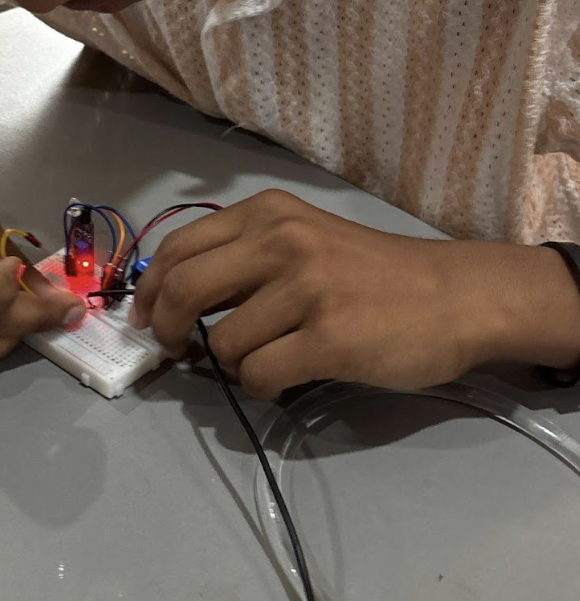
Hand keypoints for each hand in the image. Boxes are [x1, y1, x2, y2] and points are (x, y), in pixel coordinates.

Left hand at [130, 190, 579, 397]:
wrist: (455, 297)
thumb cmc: (375, 272)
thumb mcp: (304, 238)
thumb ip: (246, 256)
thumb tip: (175, 299)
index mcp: (268, 213)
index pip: (179, 247)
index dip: (150, 288)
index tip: (145, 316)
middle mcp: (281, 241)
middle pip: (183, 289)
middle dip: (165, 327)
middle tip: (176, 349)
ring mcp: (305, 289)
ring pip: (222, 342)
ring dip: (232, 363)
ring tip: (266, 359)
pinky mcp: (327, 338)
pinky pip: (258, 375)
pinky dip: (261, 387)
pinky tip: (286, 379)